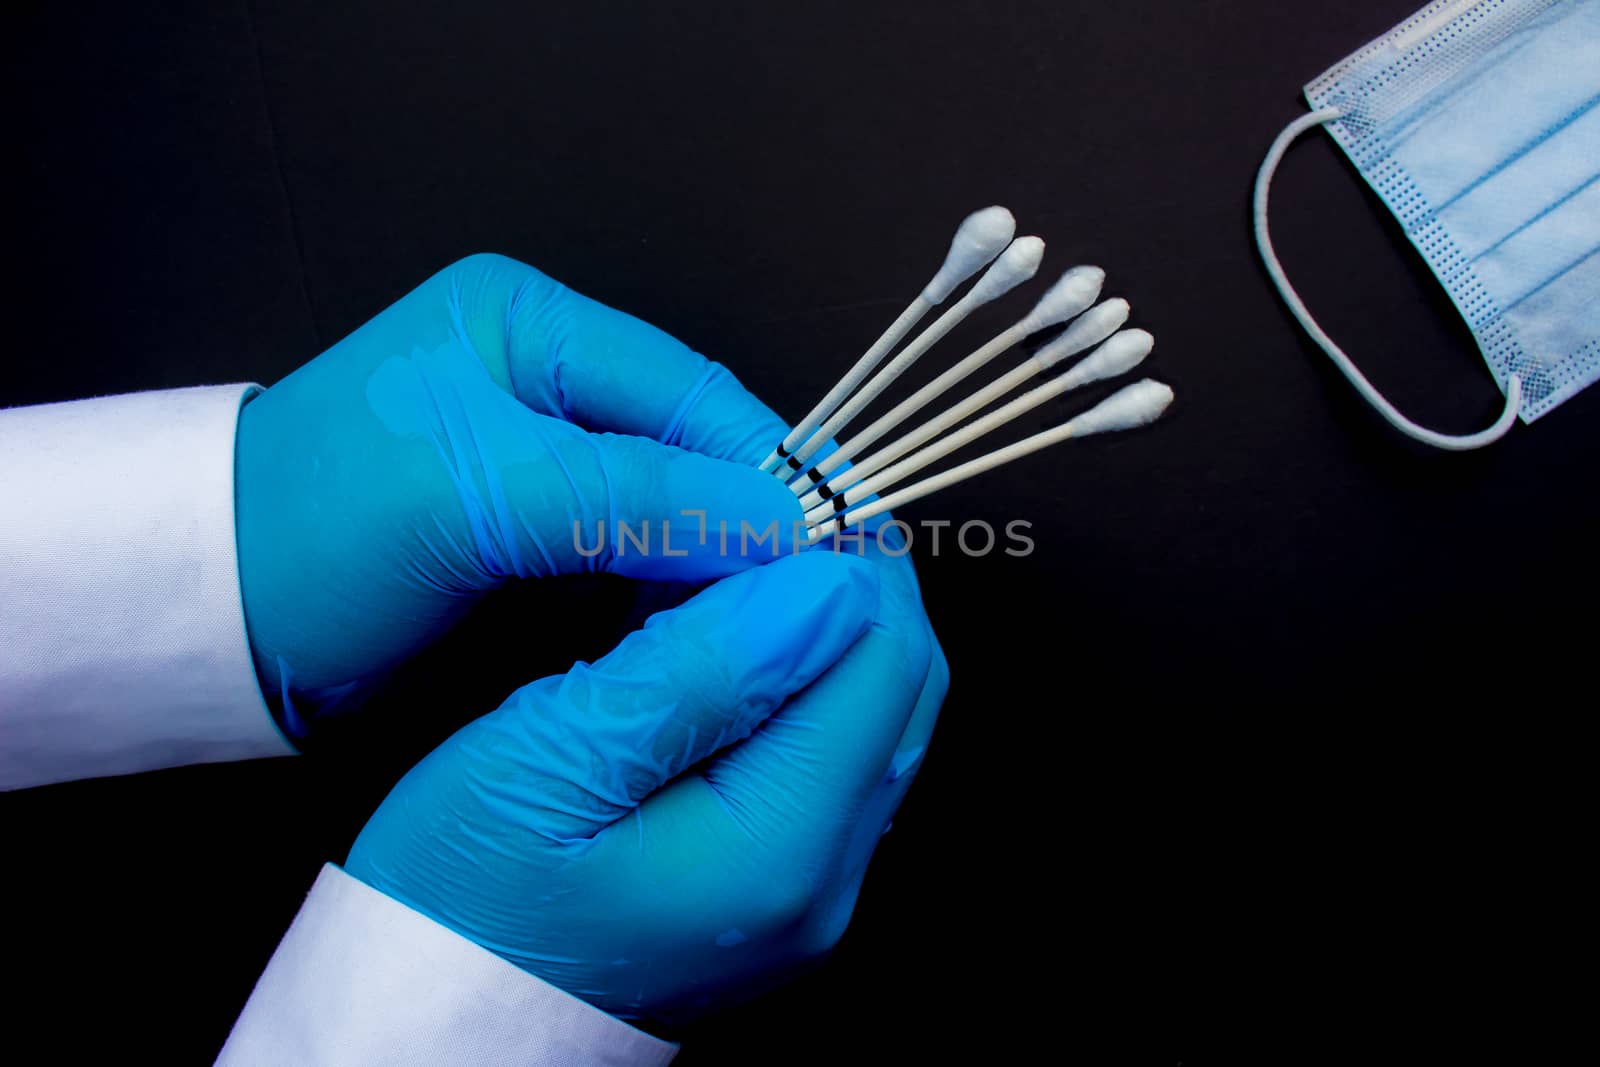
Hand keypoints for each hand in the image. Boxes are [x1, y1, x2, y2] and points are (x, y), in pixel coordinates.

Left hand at [234, 254, 803, 730]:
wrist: (214, 616)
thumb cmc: (316, 531)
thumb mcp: (478, 495)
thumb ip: (632, 497)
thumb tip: (779, 525)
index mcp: (528, 320)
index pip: (688, 388)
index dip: (765, 465)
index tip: (829, 545)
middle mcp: (543, 371)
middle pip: (690, 439)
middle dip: (749, 512)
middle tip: (815, 592)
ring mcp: (538, 448)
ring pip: (671, 495)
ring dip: (718, 553)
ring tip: (775, 615)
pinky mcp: (530, 521)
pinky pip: (633, 542)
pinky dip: (673, 582)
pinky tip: (706, 624)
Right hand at [346, 543, 948, 1021]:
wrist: (442, 1010)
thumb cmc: (463, 894)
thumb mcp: (549, 764)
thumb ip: (693, 672)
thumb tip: (821, 581)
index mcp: (779, 848)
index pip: (882, 661)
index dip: (852, 553)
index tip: (796, 479)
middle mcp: (825, 880)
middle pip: (901, 688)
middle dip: (861, 578)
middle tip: (790, 496)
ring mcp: (811, 891)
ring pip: (877, 719)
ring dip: (839, 623)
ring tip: (764, 548)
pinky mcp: (782, 886)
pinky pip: (836, 757)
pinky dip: (812, 679)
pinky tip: (746, 632)